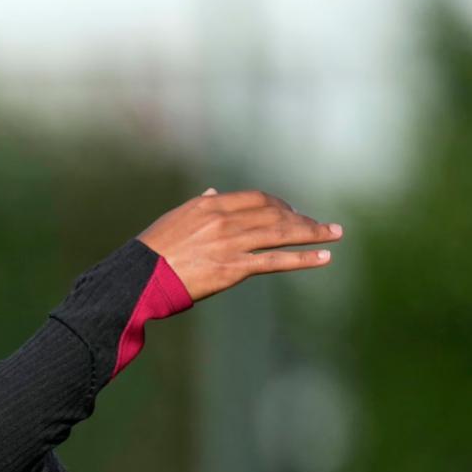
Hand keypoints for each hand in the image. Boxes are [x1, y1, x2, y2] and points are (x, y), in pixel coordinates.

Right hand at [137, 188, 342, 300]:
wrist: (137, 277)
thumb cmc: (151, 251)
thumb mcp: (174, 219)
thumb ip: (198, 206)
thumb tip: (211, 193)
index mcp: (210, 205)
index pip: (257, 199)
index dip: (280, 205)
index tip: (293, 213)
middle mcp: (224, 220)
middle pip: (275, 214)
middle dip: (302, 219)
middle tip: (324, 226)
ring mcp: (230, 244)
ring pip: (281, 234)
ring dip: (312, 233)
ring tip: (334, 235)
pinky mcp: (233, 269)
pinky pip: (276, 261)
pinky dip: (302, 258)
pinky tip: (323, 257)